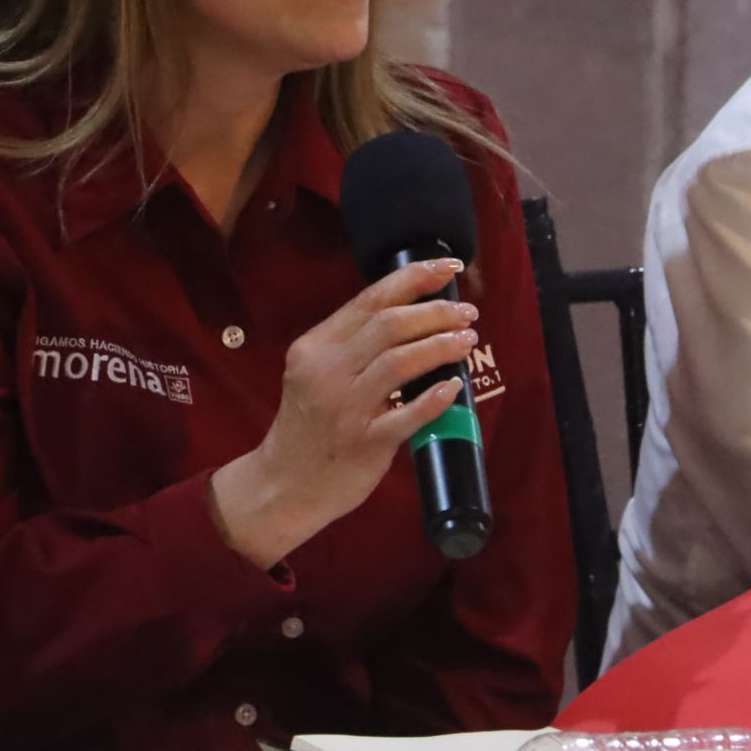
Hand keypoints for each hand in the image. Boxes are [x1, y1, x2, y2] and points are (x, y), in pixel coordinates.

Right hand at [207, 258, 478, 569]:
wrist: (284, 483)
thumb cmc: (308, 426)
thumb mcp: (313, 373)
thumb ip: (351, 346)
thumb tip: (412, 317)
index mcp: (316, 347)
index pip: (370, 300)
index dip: (414, 279)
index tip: (447, 267)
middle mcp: (327, 371)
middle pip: (389, 325)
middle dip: (435, 312)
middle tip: (466, 312)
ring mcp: (345, 408)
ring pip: (399, 362)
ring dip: (440, 345)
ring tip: (467, 339)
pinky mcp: (363, 443)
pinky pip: (406, 415)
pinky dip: (434, 398)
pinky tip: (453, 386)